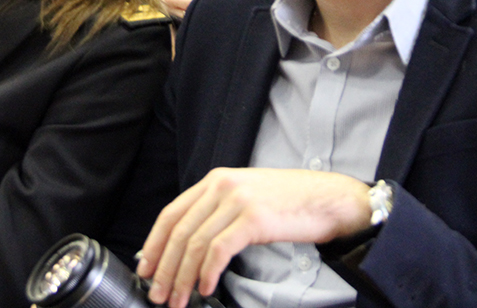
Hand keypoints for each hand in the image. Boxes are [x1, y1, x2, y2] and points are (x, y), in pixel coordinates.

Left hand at [136, 168, 371, 307]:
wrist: (330, 199)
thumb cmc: (291, 203)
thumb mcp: (247, 196)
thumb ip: (218, 212)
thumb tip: (190, 246)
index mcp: (216, 180)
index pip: (172, 213)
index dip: (155, 244)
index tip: (146, 268)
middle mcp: (222, 186)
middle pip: (180, 231)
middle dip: (165, 268)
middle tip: (159, 293)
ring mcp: (237, 200)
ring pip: (195, 244)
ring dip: (183, 278)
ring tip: (179, 299)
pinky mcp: (253, 219)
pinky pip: (218, 251)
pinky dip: (207, 273)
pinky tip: (207, 288)